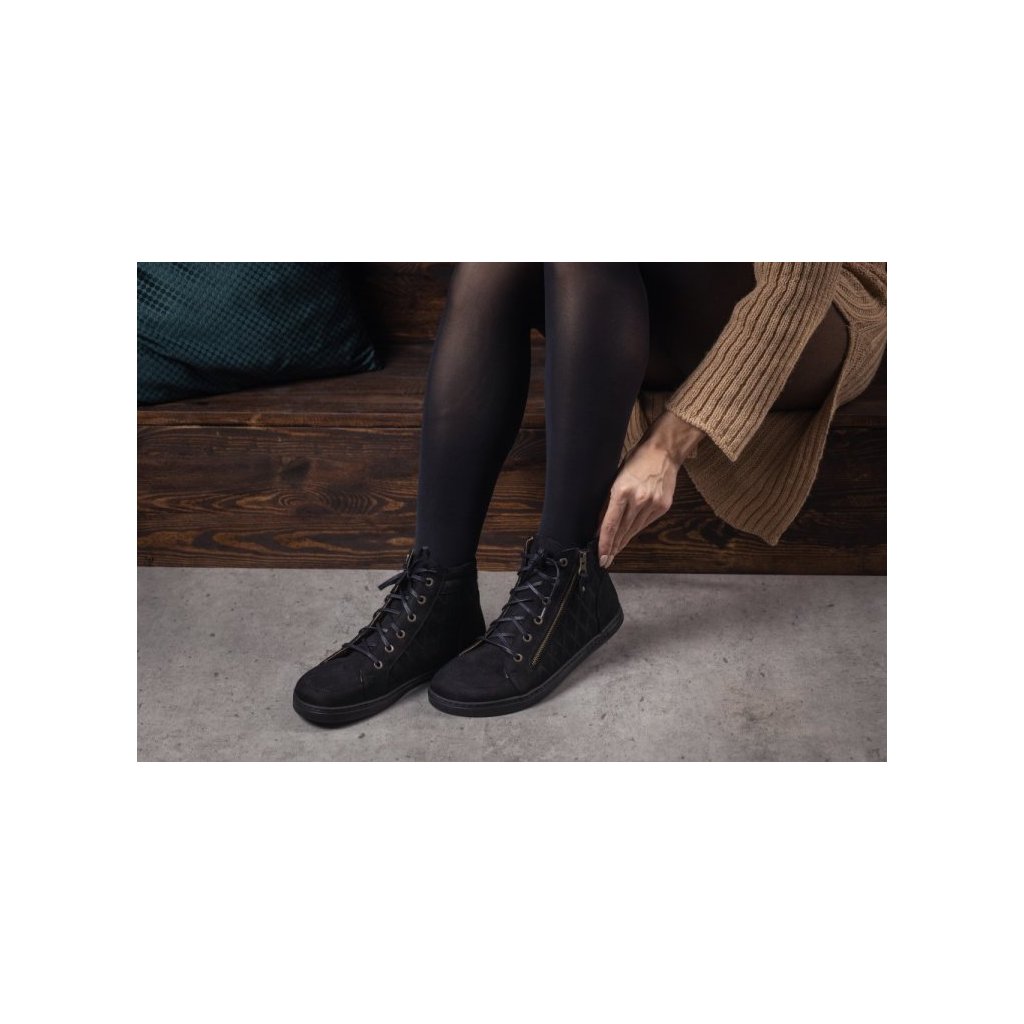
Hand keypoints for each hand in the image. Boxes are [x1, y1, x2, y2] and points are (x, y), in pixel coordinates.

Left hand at [597, 411, 703, 566]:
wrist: (663, 452)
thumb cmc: (636, 461)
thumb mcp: (616, 478)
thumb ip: (609, 501)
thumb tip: (600, 524)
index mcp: (623, 491)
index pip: (610, 524)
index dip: (604, 542)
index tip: (600, 556)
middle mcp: (639, 500)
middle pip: (622, 530)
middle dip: (612, 547)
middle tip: (605, 560)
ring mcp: (653, 504)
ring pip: (634, 530)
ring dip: (623, 542)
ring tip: (614, 553)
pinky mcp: (663, 506)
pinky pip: (645, 523)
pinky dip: (635, 531)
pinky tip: (628, 538)